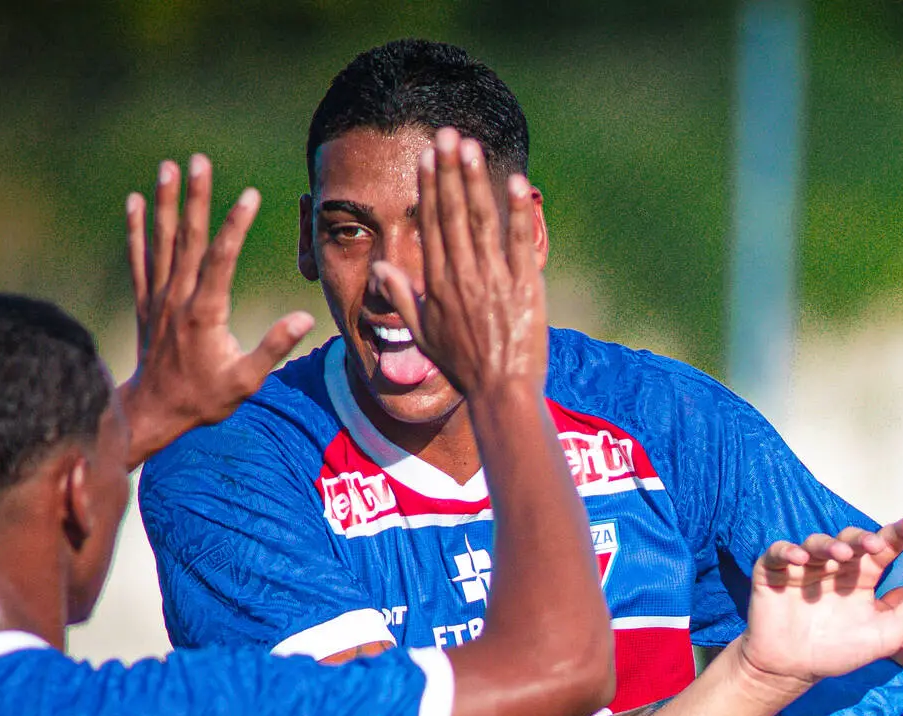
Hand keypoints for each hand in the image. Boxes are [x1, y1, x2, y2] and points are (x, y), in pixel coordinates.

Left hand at [122, 155, 316, 462]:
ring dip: (165, 202)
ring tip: (168, 167)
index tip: (249, 195)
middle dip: (196, 197)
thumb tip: (304, 318)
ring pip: (162, 241)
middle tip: (199, 160)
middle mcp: (178, 298)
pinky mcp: (144, 302)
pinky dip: (135, 230)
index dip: (236, 225)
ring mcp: (157, 297)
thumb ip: (274, 347)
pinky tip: (135, 202)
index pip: (222, 259)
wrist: (155, 412)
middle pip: (189, 238)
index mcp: (205, 313)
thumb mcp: (246, 381)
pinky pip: (138, 258)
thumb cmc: (205, 399)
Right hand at [372, 128, 546, 400]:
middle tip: (445, 134)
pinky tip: (516, 182)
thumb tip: (378, 268)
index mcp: (437, 285)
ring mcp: (494, 280)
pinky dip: (518, 212)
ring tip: (470, 147)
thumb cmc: (463, 368)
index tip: (427, 157)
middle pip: (453, 214)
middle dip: (448, 172)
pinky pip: (519, 242)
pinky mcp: (525, 287)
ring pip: (482, 221)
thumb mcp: (423, 335)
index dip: (429, 189)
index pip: (431, 226)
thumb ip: (400, 298)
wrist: (501, 393)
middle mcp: (462, 276)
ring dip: (475, 181)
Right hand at [736, 519, 902, 694]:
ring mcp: (805, 566)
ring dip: (829, 545)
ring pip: (818, 542)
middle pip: (852, 539)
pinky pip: (779, 553)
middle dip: (864, 539)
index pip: (884, 547)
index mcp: (863, 575)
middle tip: (876, 546)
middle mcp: (836, 565)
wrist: (792, 669)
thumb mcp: (885, 634)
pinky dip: (788, 551)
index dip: (899, 534)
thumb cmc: (839, 650)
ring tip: (840, 556)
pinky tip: (799, 559)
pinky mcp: (774, 571)